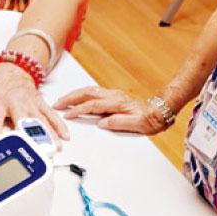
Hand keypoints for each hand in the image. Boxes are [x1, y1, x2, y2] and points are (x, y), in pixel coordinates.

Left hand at [0, 63, 69, 140]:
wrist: (16, 66)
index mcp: (0, 101)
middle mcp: (16, 103)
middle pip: (23, 122)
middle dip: (28, 136)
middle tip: (34, 149)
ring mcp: (30, 104)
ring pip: (40, 121)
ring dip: (48, 134)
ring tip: (54, 147)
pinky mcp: (40, 104)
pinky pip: (51, 115)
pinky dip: (59, 125)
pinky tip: (64, 135)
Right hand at [54, 86, 171, 134]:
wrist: (158, 112)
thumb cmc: (149, 119)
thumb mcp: (136, 125)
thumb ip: (118, 123)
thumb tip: (102, 123)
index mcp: (117, 103)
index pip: (92, 105)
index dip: (79, 109)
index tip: (68, 115)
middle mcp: (113, 96)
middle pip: (87, 93)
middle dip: (70, 98)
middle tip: (58, 103)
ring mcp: (112, 94)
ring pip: (89, 90)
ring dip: (75, 94)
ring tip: (63, 100)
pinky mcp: (113, 96)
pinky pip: (93, 92)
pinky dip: (82, 94)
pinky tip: (78, 98)